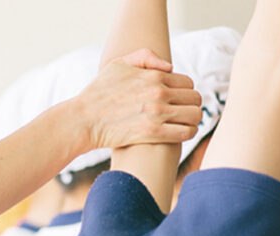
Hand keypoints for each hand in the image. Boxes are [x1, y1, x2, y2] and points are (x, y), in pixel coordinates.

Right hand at [73, 50, 202, 150]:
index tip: (178, 100)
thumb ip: (145, 57)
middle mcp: (158, 92)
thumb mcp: (119, 64)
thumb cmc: (100, 92)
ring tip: (182, 124)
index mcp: (153, 75)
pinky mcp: (154, 133)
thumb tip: (169, 67)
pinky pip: (187, 132)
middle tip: (182, 113)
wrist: (84, 119)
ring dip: (192, 120)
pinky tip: (179, 133)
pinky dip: (188, 133)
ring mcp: (157, 113)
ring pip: (195, 115)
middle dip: (191, 105)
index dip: (185, 92)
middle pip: (196, 98)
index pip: (188, 82)